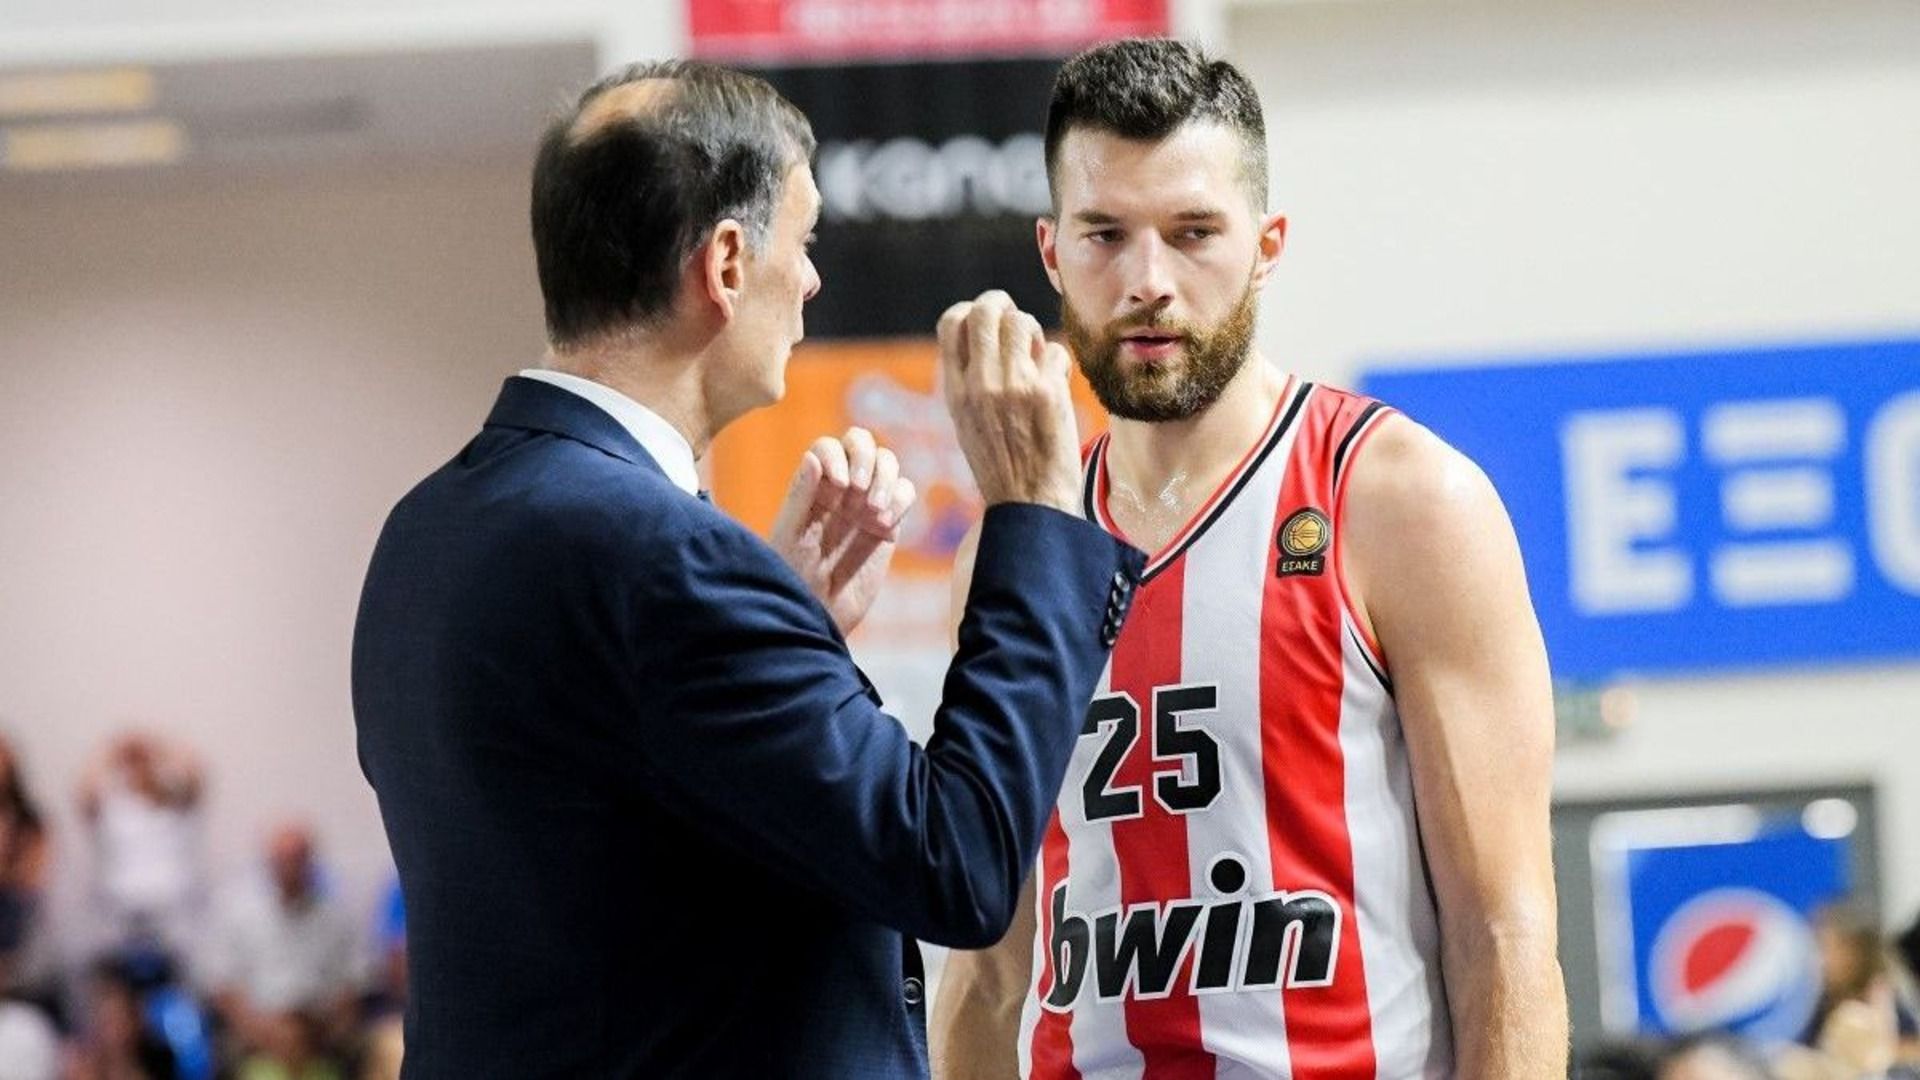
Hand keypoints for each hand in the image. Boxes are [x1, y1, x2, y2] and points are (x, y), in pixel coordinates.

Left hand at [769, 427, 917, 635]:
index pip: (829, 447)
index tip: (839, 488)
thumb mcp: (790, 537)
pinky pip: (905, 493)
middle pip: (862, 443)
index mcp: (811, 487)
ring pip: (888, 463)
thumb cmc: (791, 579)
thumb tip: (813, 455)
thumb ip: (801, 496)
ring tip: (872, 515)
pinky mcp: (888, 525)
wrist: (817, 616)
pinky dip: (901, 501)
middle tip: (858, 492)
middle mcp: (839, 490)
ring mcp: (865, 505)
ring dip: (885, 480)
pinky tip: (884, 526)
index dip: (839, 456)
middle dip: (866, 459)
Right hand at [937, 291, 1081, 512]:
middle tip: (1017, 324)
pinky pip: (1055, 352)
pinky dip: (1059, 365)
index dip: (970, 311)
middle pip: (987, 308)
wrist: (1030, 506)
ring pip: (1024, 322)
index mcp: (956, 391)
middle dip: (1005, 306)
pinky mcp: (1047, 393)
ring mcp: (1014, 385)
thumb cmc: (1003, 468)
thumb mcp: (969, 423)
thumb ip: (972, 381)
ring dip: (1034, 335)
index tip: (985, 325)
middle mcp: (980, 383)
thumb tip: (992, 335)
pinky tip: (1057, 386)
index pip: (951, 321)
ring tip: (1037, 360)